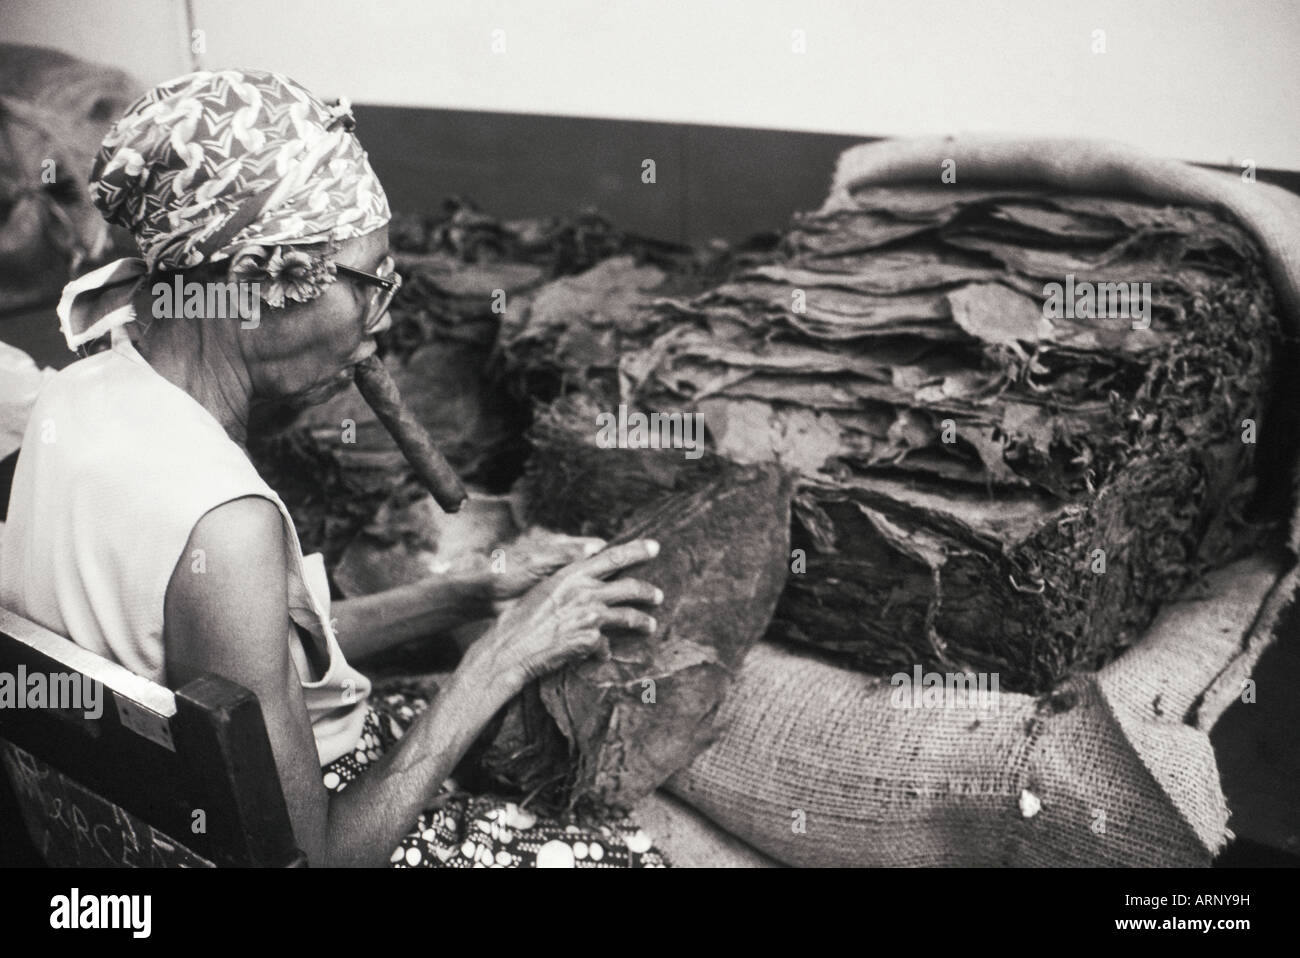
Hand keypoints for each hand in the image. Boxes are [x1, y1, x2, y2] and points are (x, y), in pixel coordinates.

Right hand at [458, 539, 663, 702]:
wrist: (508, 648)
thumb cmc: (520, 619)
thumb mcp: (545, 591)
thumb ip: (572, 585)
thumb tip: (591, 584)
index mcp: (573, 574)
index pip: (613, 556)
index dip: (636, 550)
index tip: (654, 547)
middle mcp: (585, 591)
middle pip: (630, 586)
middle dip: (648, 591)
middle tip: (659, 595)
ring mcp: (590, 615)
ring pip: (629, 616)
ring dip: (643, 622)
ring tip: (650, 626)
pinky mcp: (590, 639)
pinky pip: (606, 645)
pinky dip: (605, 651)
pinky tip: (604, 656)